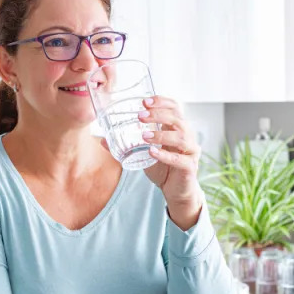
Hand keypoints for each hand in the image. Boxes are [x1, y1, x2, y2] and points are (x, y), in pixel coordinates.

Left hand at [101, 96, 203, 228]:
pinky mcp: (190, 167)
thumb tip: (103, 140)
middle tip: (140, 116)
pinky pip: (179, 159)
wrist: (175, 191)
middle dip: (159, 115)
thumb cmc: (163, 169)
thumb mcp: (143, 154)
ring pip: (181, 137)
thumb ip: (127, 145)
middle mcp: (187, 137)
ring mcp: (191, 152)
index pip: (175, 107)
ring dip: (161, 135)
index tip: (145, 102)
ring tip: (144, 136)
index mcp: (177, 129)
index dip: (162, 102)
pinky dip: (165, 155)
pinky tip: (152, 152)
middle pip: (178, 119)